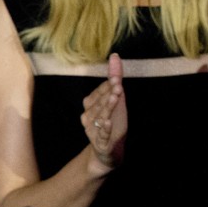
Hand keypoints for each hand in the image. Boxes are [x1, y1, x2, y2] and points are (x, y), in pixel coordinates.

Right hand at [81, 53, 127, 171]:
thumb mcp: (116, 99)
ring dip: (108, 107)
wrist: (108, 151)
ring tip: (115, 97)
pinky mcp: (100, 143)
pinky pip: (102, 135)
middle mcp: (89, 117)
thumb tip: (115, 56)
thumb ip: (115, 78)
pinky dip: (105, 129)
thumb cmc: (112, 121)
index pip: (99, 92)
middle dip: (108, 94)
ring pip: (101, 117)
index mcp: (91, 105)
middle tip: (118, 85)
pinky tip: (109, 123)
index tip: (117, 78)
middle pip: (100, 103)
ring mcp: (93, 130)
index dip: (108, 85)